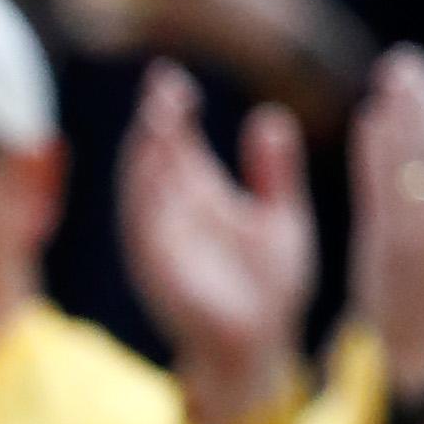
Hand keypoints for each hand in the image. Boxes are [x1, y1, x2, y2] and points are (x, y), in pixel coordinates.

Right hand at [119, 60, 312, 423]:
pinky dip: (143, 195)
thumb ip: (273, 173)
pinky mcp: (156, 267)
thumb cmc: (269, 288)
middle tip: (163, 87)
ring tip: (158, 117)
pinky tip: (154, 166)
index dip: (172, 111)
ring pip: (141, 186)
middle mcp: (172, 212)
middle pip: (153, 157)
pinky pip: (142, 225)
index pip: (177, 143)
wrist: (260, 346)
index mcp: (199, 196)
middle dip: (155, 122)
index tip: (173, 77)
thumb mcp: (282, 219)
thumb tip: (270, 118)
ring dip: (145, 152)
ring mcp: (159, 239)